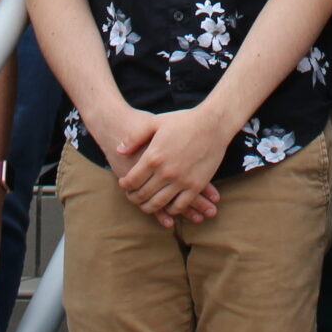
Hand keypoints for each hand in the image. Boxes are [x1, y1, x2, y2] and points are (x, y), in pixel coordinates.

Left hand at [116, 105, 234, 221]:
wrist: (213, 124)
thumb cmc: (183, 121)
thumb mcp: (155, 123)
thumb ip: (134, 137)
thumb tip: (119, 150)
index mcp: (153, 157)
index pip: (131, 181)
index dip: (125, 186)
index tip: (124, 184)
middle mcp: (165, 172)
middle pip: (142, 195)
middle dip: (134, 198)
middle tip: (133, 196)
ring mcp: (181, 181)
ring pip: (158, 204)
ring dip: (149, 207)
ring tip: (146, 203)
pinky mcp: (196, 186)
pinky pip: (179, 206)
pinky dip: (170, 210)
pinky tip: (167, 204)